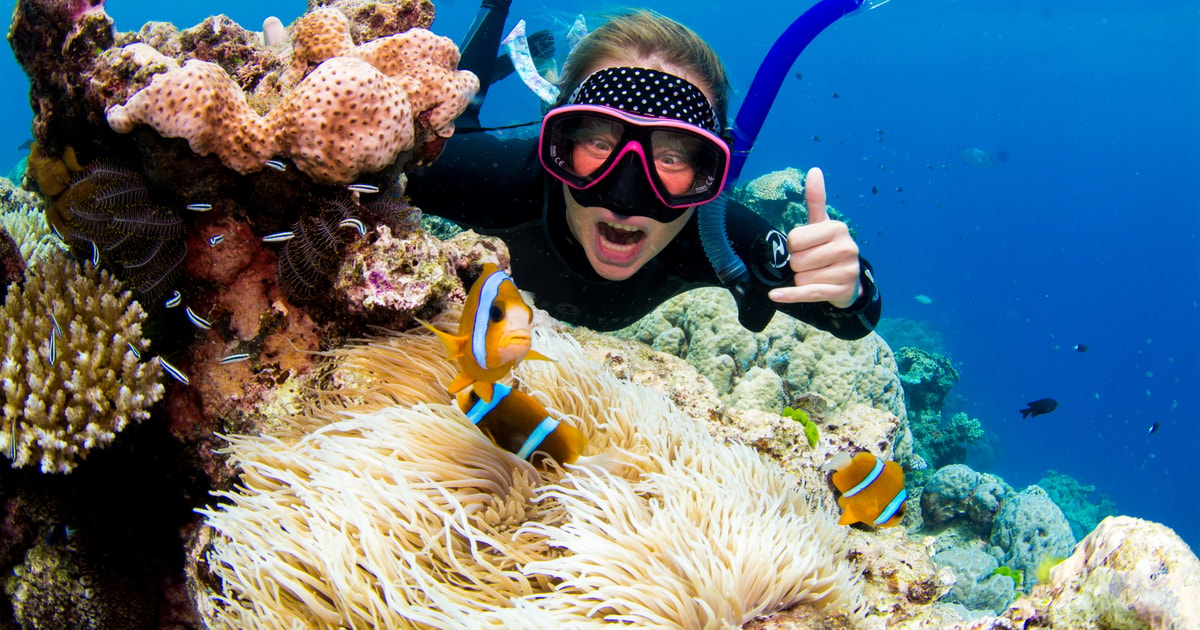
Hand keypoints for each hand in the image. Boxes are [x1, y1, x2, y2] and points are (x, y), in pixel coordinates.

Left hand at [767, 167, 861, 308]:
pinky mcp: (841, 291)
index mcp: (837, 228)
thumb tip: (814, 171)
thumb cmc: (829, 248)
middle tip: (812, 263)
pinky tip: (776, 295)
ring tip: (817, 274)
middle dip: (798, 264)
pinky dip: (790, 295)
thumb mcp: (823, 224)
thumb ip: (816, 199)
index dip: (794, 246)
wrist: (849, 280)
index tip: (806, 247)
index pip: (795, 239)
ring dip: (801, 280)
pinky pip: (808, 293)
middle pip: (797, 260)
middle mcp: (845, 248)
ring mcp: (845, 271)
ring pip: (801, 277)